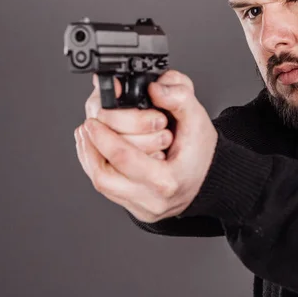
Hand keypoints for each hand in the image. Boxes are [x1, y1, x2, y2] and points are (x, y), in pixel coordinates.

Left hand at [74, 70, 218, 222]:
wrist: (210, 178)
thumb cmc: (202, 151)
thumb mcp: (197, 117)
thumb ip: (179, 96)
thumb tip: (153, 88)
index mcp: (168, 180)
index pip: (124, 158)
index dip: (103, 137)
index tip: (93, 120)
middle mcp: (153, 200)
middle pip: (104, 178)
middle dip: (90, 148)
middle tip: (87, 126)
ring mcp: (142, 207)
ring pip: (101, 184)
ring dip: (90, 157)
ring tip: (88, 136)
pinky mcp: (135, 208)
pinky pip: (107, 189)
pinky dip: (97, 166)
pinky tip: (96, 149)